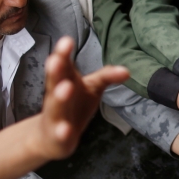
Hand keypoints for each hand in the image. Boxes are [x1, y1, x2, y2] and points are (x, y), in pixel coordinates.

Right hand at [38, 36, 129, 158]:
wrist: (51, 137)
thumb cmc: (74, 105)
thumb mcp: (91, 88)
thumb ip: (106, 77)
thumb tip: (128, 70)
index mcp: (64, 80)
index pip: (63, 64)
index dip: (64, 53)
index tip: (67, 41)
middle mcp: (56, 95)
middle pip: (54, 81)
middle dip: (56, 70)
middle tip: (56, 59)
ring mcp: (55, 116)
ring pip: (55, 106)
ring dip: (59, 97)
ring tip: (65, 88)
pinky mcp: (57, 136)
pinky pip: (59, 134)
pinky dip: (62, 132)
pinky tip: (65, 130)